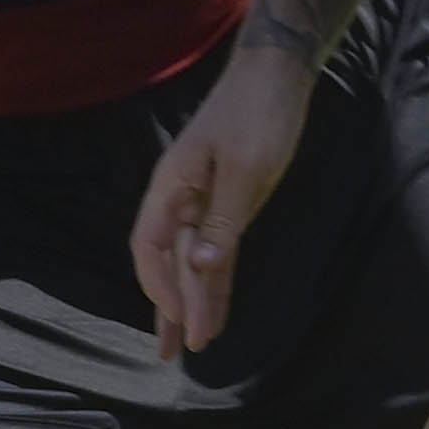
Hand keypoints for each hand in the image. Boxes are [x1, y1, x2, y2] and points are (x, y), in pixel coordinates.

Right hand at [132, 46, 316, 356]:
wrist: (277, 75)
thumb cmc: (258, 114)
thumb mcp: (246, 168)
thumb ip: (222, 219)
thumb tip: (199, 266)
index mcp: (172, 185)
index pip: (151, 245)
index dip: (160, 285)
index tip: (180, 319)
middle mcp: (179, 196)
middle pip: (167, 260)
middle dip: (172, 307)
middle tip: (175, 354)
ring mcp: (202, 200)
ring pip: (190, 261)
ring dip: (192, 300)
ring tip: (190, 344)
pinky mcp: (227, 202)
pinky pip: (215, 249)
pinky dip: (215, 279)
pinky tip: (215, 305)